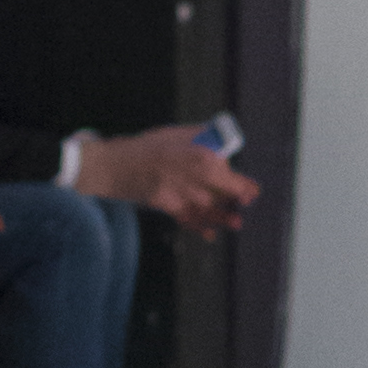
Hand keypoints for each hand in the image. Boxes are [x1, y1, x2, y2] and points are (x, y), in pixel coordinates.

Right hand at [75, 128, 260, 236]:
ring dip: (223, 219)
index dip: (245, 185)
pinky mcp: (168, 207)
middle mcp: (196, 179)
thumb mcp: (176, 134)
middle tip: (245, 202)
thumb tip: (219, 136)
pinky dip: (199, 228)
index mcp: (202, 157)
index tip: (251, 190)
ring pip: (210, 211)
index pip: (232, 176)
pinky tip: (209, 234)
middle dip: (237, 200)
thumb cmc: (148, 147)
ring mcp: (182, 195)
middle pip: (224, 195)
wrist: (115, 164)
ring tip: (236, 224)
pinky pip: (188, 221)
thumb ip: (201, 136)